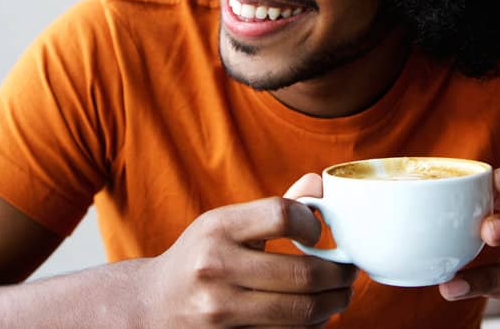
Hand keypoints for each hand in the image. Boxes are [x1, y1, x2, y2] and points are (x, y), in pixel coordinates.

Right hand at [145, 183, 355, 326]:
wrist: (149, 306)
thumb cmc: (199, 258)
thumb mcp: (225, 224)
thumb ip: (274, 208)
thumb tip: (321, 184)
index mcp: (217, 227)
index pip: (283, 215)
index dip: (313, 224)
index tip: (319, 233)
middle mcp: (215, 266)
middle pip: (302, 272)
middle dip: (340, 274)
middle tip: (350, 272)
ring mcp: (219, 310)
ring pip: (301, 311)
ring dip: (333, 305)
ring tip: (340, 295)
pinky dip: (310, 327)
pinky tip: (315, 316)